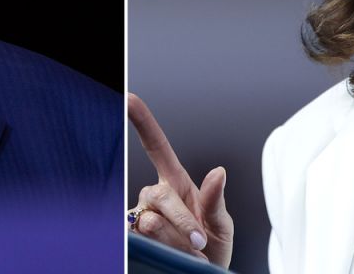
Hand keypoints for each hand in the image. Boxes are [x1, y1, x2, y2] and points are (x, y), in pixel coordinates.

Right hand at [127, 93, 233, 267]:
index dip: (143, 122)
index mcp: (177, 183)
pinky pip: (143, 238)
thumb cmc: (211, 249)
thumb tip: (219, 171)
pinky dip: (164, 249)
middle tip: (200, 242)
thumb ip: (216, 200)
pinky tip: (172, 255)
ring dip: (175, 239)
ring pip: (151, 220)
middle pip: (159, 194)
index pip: (157, 147)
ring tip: (188, 251)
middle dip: (182, 221)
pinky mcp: (134, 237)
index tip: (131, 98)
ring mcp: (141, 216)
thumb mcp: (222, 225)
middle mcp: (154, 195)